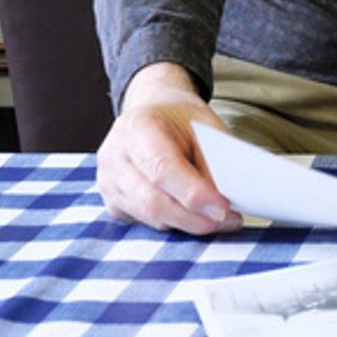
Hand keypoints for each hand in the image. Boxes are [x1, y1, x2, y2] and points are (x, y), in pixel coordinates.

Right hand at [95, 62, 241, 234]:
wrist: (153, 112)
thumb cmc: (180, 119)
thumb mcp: (204, 126)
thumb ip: (210, 161)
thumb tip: (223, 200)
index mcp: (138, 128)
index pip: (163, 169)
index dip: (195, 193)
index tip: (224, 207)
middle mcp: (115, 156)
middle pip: (153, 201)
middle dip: (195, 218)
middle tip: (228, 220)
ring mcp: (108, 182)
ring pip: (150, 217)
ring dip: (188, 224)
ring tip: (220, 220)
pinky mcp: (112, 202)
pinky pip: (145, 223)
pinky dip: (175, 224)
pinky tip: (196, 217)